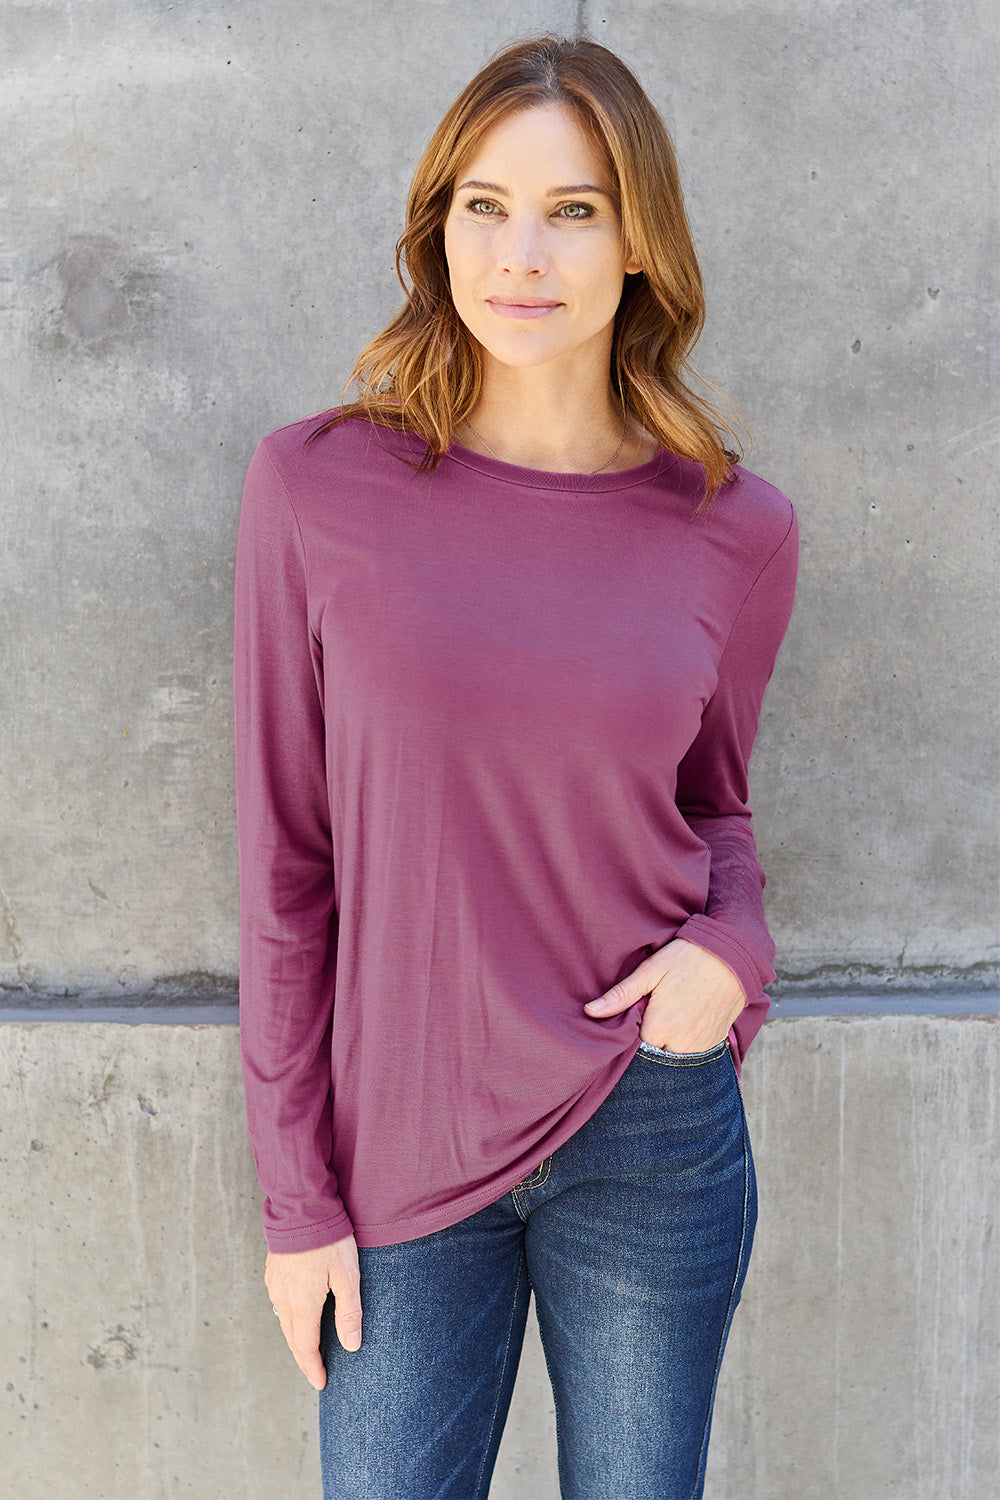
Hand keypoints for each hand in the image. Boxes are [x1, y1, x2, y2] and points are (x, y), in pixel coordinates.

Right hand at [265, 1233, 361, 1389]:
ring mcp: (275, 1285)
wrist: (301, 1206)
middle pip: (292, 1339)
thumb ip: (349, 1311)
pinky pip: (280, 1304)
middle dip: (304, 1358)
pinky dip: (291, 1318)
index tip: (321, 1383)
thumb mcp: (347, 1275)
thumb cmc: (328, 1239)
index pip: (306, 1348)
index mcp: (303, 1304)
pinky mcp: (273, 1272)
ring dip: (297, 1338)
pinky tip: (301, 1314)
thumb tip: (352, 1345)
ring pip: (285, 1322)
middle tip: (317, 1371)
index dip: (313, 1368)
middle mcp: (284, 1298)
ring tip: (311, 1347)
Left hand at [584, 937, 745, 1052]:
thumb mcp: (651, 970)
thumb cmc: (689, 958)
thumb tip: (590, 1011)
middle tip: (648, 1018)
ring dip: (665, 1048)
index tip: (631, 1020)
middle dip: (646, 1044)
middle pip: (653, 1056)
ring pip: (673, 1059)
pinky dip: (684, 1048)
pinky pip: (693, 1057)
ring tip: (665, 1022)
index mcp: (660, 1026)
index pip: (632, 1049)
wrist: (734, 956)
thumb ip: (621, 995)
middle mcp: (681, 1043)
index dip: (628, 1036)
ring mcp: (701, 1047)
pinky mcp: (715, 1043)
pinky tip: (681, 1027)